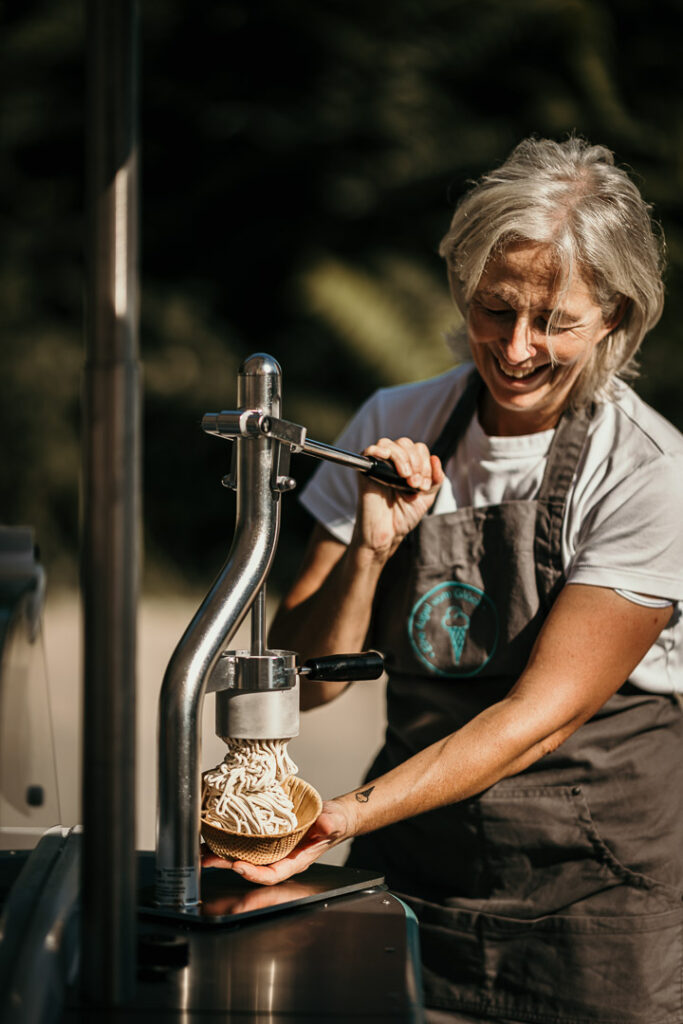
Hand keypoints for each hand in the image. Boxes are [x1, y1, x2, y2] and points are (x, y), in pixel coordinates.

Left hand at [200, 798, 355, 884]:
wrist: (330, 816)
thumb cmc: (333, 822)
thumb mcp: (333, 821)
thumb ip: (329, 824)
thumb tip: (325, 825)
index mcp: (295, 860)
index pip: (272, 873)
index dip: (254, 873)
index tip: (238, 865)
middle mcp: (279, 857)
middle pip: (251, 867)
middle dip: (227, 865)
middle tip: (207, 861)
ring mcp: (270, 848)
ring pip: (243, 856)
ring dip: (221, 855)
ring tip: (201, 852)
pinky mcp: (264, 837)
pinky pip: (244, 842)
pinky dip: (227, 840)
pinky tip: (212, 836)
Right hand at [354, 437, 443, 558]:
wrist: (388, 533)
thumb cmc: (404, 516)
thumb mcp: (427, 497)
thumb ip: (435, 479)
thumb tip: (436, 459)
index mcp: (408, 465)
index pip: (419, 449)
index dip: (425, 464)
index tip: (423, 485)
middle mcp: (392, 463)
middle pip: (406, 443)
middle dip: (416, 462)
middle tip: (415, 484)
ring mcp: (379, 465)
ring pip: (391, 444)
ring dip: (403, 459)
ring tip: (406, 479)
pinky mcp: (366, 471)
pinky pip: (370, 451)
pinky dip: (379, 451)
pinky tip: (390, 462)